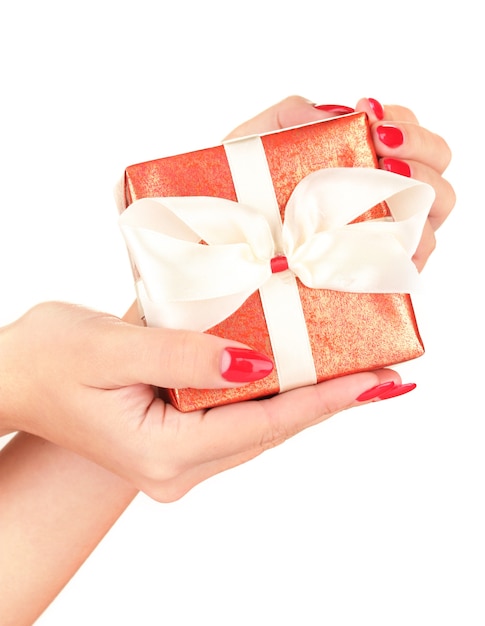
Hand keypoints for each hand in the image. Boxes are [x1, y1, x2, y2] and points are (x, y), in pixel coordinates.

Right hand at [0, 301, 400, 501]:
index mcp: (165, 451)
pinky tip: (292, 370)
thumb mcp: (111, 349)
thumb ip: (183, 357)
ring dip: (301, 395)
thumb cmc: (45, 361)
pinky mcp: (174, 435)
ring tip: (350, 369)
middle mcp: (177, 466)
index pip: (267, 424)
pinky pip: (234, 415)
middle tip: (380, 371)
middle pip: (270, 428)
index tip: (377, 380)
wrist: (13, 378)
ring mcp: (176, 456)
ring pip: (256, 424)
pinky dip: (267, 390)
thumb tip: (254, 362)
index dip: (326, 400)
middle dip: (326, 399)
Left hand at [227, 95, 454, 270]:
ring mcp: (379, 240)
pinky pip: (410, 264)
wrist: (217, 243)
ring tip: (382, 180)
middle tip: (382, 147)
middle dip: (421, 150)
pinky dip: (407, 246)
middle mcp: (379, 202)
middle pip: (435, 172)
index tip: (373, 120)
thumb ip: (291, 115)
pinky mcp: (372, 277)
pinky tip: (376, 236)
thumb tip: (334, 111)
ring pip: (432, 216)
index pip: (408, 137)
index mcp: (360, 166)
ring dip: (418, 193)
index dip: (405, 124)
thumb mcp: (255, 143)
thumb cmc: (238, 195)